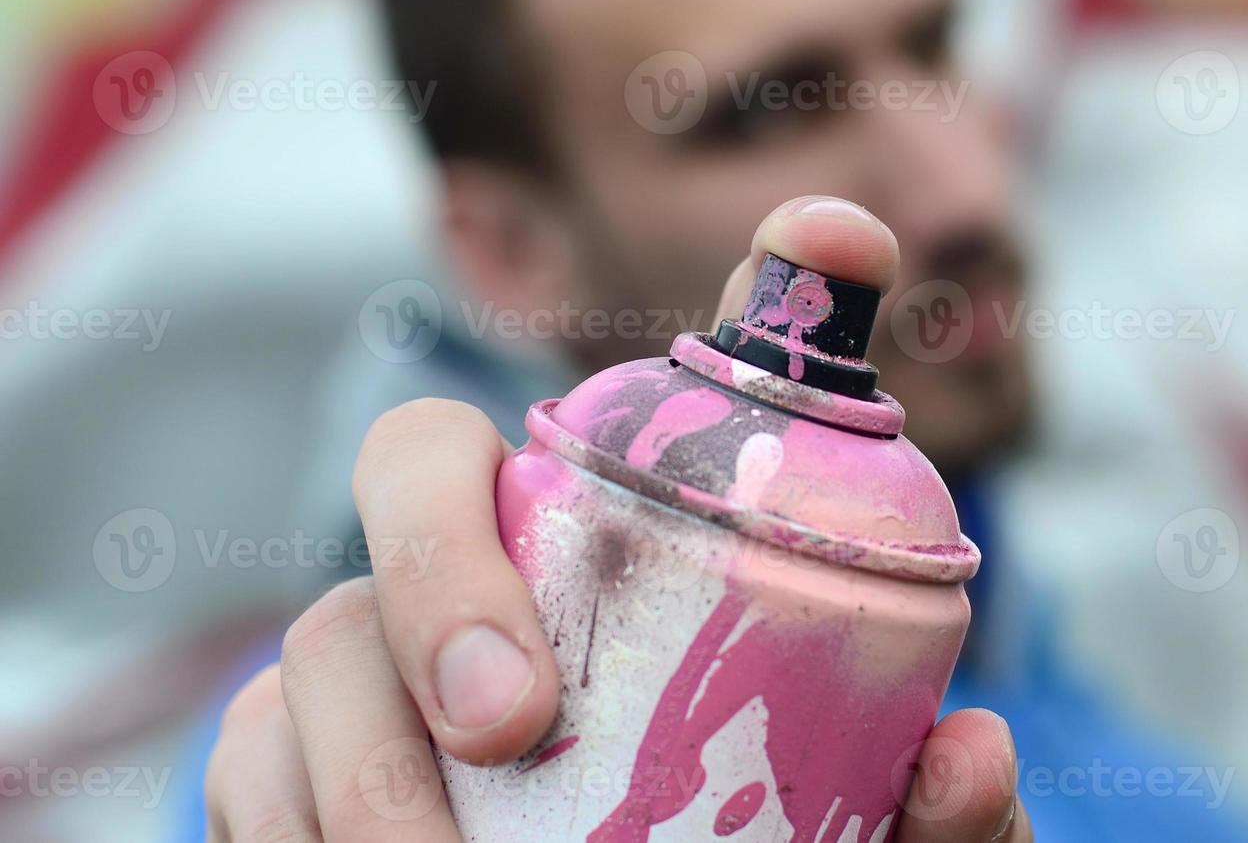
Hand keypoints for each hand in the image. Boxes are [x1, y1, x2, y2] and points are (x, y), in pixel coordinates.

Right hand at [204, 196, 1030, 841]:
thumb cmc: (796, 828)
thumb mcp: (865, 795)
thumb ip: (921, 774)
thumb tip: (972, 749)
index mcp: (543, 553)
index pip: (432, 465)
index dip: (437, 542)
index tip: (515, 701)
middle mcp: (422, 622)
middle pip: (331, 621)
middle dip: (378, 738)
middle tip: (486, 809)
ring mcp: (344, 723)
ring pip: (269, 736)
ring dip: (343, 822)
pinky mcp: (295, 807)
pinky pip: (250, 819)